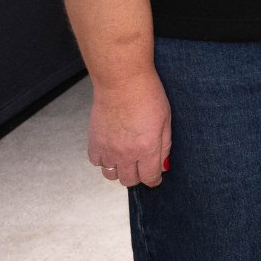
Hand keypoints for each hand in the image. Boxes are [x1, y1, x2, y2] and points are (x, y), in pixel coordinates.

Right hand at [87, 73, 171, 188]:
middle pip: (129, 180)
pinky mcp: (94, 142)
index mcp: (147, 148)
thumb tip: (163, 165)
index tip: (155, 177)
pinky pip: (96, 162)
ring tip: (126, 159)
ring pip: (111, 175)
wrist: (121, 81)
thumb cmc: (147, 95)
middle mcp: (126, 153)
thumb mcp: (166, 120)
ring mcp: (108, 149)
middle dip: (138, 176)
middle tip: (142, 166)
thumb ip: (164, 146)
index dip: (154, 179)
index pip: (149, 177)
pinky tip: (111, 150)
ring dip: (120, 170)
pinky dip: (103, 160)